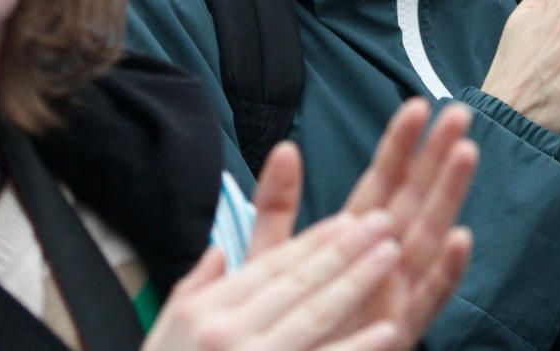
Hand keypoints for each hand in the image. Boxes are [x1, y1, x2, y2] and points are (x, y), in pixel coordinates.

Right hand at [145, 212, 404, 350]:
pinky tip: (388, 331)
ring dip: (357, 283)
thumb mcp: (167, 331)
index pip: (270, 267)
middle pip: (298, 283)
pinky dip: (355, 348)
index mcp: (204, 312)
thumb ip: (194, 287)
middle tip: (384, 222)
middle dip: (345, 249)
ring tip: (392, 257)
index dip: (314, 241)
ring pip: (314, 316)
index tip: (351, 220)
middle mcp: (227, 334)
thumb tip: (221, 250)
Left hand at [149, 100, 477, 350]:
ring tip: (465, 154)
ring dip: (448, 196)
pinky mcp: (402, 329)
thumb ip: (278, 206)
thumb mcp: (273, 256)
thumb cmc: (284, 319)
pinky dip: (446, 271)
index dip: (400, 145)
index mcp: (355, 239)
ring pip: (429, 237)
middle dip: (436, 157)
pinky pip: (429, 299)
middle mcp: (383, 260)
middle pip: (414, 200)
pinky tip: (460, 238)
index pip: (382, 182)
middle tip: (458, 115)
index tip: (418, 106)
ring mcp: (396, 294)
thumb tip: (285, 147)